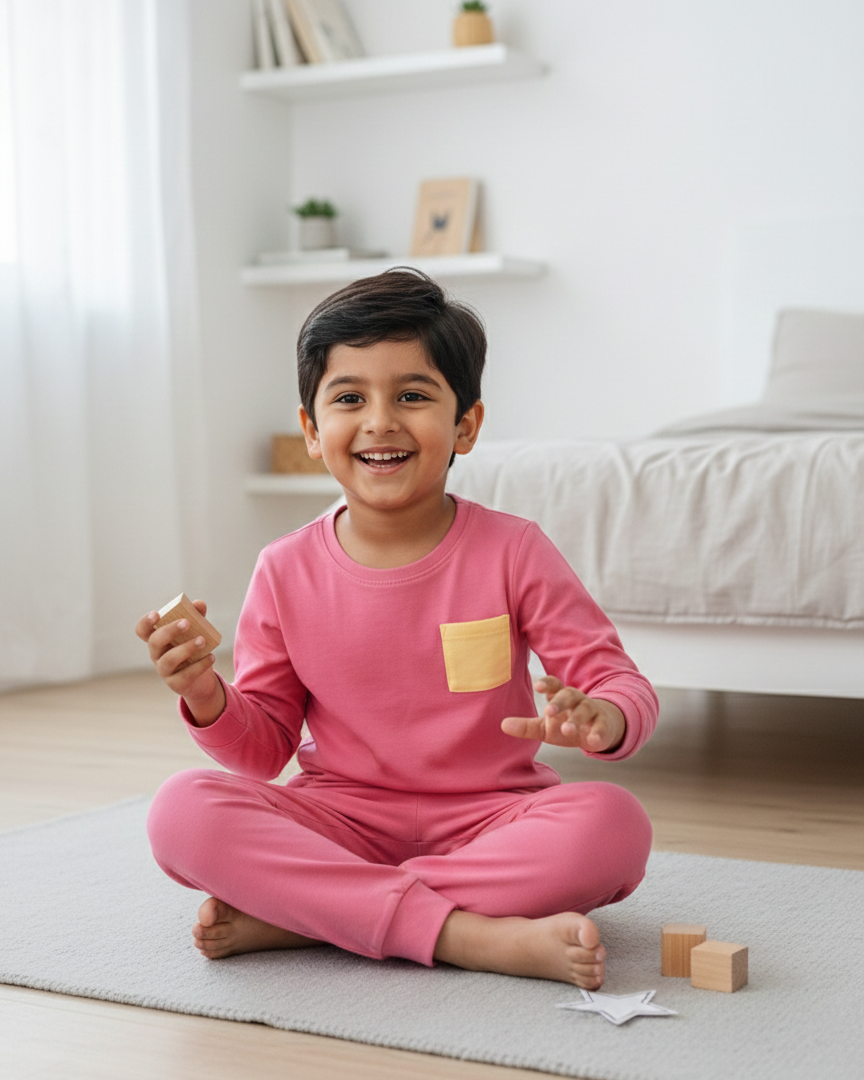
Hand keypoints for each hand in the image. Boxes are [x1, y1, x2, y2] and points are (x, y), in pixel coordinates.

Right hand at [135, 600, 224, 725]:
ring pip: (169, 660)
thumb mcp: (196, 632)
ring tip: (202, 640)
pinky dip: (200, 665)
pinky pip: (186, 675)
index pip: (143, 631)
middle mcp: (157, 654)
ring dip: (186, 648)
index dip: (146, 622)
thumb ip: (197, 616)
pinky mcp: (176, 683)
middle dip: (169, 631)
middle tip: (186, 623)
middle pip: (155, 642)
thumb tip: (199, 604)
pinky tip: (211, 657)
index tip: (157, 614)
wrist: (202, 680)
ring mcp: (165, 670)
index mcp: (158, 639)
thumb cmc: (194, 650)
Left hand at [501, 675, 625, 752]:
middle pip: (569, 695)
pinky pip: (602, 727)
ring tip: (567, 729)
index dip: (546, 684)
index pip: (554, 685)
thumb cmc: (566, 725)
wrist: (598, 730)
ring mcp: (592, 712)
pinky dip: (598, 733)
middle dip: (559, 702)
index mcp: (561, 696)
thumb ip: (526, 726)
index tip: (538, 685)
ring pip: (585, 710)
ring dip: (576, 718)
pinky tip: (592, 741)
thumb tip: (502, 725)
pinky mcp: (604, 726)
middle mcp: (577, 700)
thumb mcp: (545, 727)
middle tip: (548, 711)